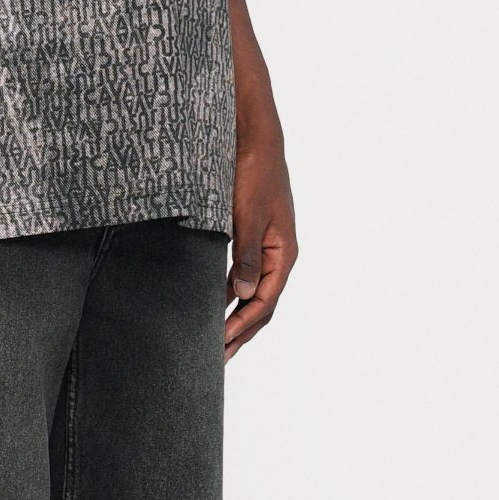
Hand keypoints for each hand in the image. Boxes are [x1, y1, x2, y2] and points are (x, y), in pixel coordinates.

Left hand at [224, 115, 296, 361]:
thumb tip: (240, 294)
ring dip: (236, 317)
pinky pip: (245, 276)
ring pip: (253, 293)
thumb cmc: (255, 175)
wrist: (256, 141)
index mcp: (284, 254)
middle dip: (241, 332)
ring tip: (217, 340)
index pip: (264, 302)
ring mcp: (269, 248)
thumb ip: (246, 256)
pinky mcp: (255, 238)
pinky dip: (231, 294)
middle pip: (262, 305)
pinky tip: (214, 304)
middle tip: (219, 358)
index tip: (221, 344)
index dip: (242, 326)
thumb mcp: (248, 217)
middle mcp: (279, 256)